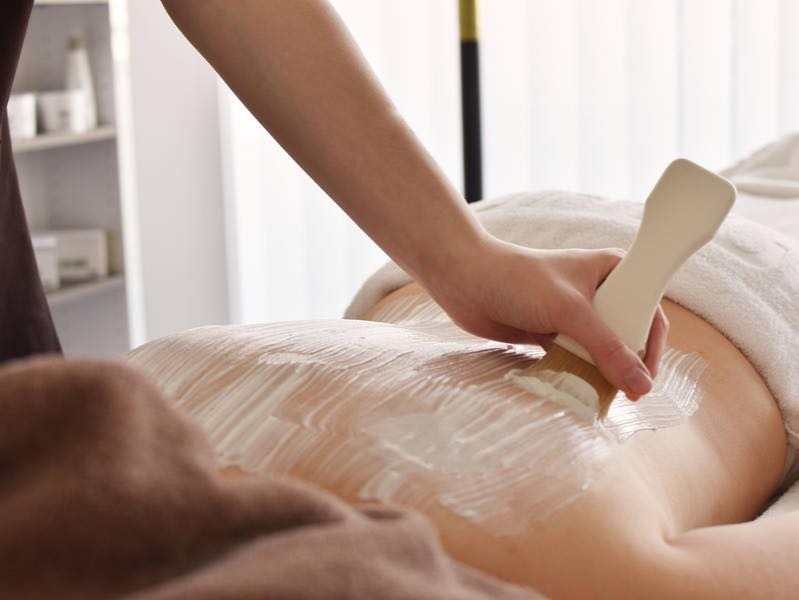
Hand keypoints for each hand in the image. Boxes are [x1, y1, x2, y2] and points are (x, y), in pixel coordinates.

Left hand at [425, 236, 668, 399]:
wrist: (465, 281)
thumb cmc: (519, 280)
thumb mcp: (570, 311)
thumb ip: (606, 349)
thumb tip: (640, 386)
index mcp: (612, 271)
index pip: (648, 309)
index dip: (653, 344)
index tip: (648, 377)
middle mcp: (597, 292)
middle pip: (626, 335)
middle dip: (626, 363)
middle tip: (626, 393)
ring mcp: (573, 314)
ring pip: (599, 350)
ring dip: (600, 372)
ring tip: (603, 397)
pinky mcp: (551, 332)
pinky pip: (574, 358)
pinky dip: (576, 374)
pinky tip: (578, 391)